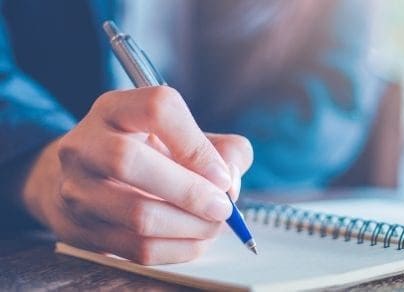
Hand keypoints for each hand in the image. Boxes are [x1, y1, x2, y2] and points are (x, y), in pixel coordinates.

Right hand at [21, 86, 252, 264]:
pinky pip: (136, 249)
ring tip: (213, 226)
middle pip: (129, 162)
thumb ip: (223, 150)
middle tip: (223, 208)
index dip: (196, 146)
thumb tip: (231, 182)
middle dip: (190, 192)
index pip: (157, 109)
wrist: (88, 182)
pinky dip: (178, 250)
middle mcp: (86, 144)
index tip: (223, 175)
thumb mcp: (185, 137)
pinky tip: (195, 240)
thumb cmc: (149, 155)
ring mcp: (76, 189)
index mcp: (117, 109)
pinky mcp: (81, 230)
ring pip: (136, 214)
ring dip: (189, 227)